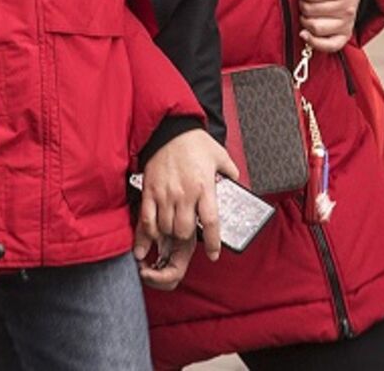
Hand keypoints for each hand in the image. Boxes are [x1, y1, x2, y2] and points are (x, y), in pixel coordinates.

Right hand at [135, 129, 236, 287]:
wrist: (169, 129)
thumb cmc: (195, 142)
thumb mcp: (220, 156)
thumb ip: (230, 172)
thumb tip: (236, 182)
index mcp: (204, 187)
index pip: (211, 222)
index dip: (213, 243)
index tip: (213, 254)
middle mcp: (185, 194)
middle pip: (185, 231)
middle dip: (187, 238)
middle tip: (188, 235)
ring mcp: (165, 194)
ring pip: (166, 228)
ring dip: (170, 235)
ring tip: (173, 232)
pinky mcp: (149, 192)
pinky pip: (147, 219)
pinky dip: (149, 232)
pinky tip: (152, 236)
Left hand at [297, 0, 359, 54]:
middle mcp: (348, 8)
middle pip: (310, 11)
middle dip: (303, 5)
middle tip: (307, 0)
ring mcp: (347, 24)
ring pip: (315, 28)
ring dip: (305, 20)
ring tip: (309, 13)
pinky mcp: (344, 36)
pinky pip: (329, 46)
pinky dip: (314, 42)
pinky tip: (305, 34)